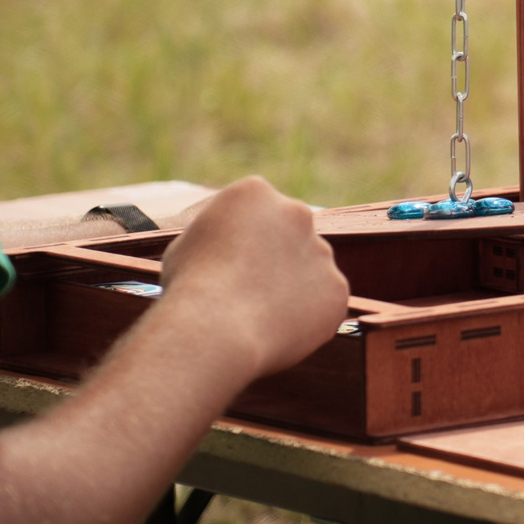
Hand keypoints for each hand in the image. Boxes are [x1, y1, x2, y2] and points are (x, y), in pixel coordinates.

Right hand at [156, 176, 348, 378]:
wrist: (214, 327)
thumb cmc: (189, 288)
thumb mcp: (186, 243)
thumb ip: (217, 235)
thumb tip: (224, 241)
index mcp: (255, 193)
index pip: (256, 211)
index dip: (243, 241)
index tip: (232, 263)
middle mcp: (297, 213)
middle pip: (290, 235)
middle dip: (276, 259)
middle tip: (249, 291)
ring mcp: (322, 251)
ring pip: (310, 270)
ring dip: (292, 288)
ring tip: (257, 316)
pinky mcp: (337, 289)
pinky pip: (323, 303)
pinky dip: (306, 318)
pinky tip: (276, 330)